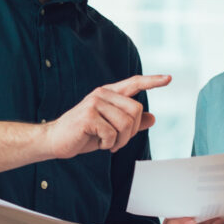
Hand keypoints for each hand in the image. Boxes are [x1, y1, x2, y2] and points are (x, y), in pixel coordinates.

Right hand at [45, 74, 170, 158]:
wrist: (55, 141)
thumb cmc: (83, 134)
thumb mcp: (111, 129)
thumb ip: (131, 123)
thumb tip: (153, 118)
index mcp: (108, 93)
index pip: (134, 83)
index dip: (152, 81)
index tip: (168, 78)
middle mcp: (102, 94)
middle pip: (136, 110)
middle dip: (132, 131)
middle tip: (118, 141)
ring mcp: (94, 103)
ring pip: (126, 124)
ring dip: (120, 141)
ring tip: (108, 143)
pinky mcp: (88, 116)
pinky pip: (112, 134)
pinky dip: (108, 144)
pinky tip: (98, 143)